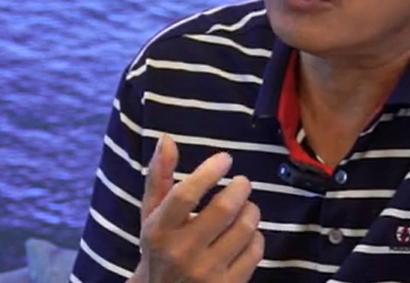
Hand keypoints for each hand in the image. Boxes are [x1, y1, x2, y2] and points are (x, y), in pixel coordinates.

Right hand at [131, 135, 263, 282]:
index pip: (185, 195)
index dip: (209, 172)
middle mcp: (180, 253)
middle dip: (240, 188)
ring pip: (245, 228)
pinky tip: (246, 234)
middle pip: (223, 209)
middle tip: (242, 183)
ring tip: (246, 207)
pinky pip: (256, 251)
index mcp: (159, 230)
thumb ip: (159, 176)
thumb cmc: (161, 246)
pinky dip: (256, 236)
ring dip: (251, 210)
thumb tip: (167, 139)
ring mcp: (205, 273)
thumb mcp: (153, 214)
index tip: (225, 159)